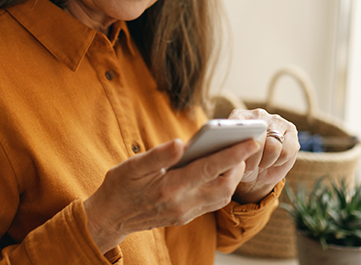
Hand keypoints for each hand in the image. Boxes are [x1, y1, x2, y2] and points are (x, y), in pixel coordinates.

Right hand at [83, 138, 259, 253]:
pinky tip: (220, 171)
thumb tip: (180, 143)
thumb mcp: (132, 166)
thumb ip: (158, 155)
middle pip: (224, 186)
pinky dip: (222, 186)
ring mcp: (185, 213)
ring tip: (236, 156)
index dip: (233, 154)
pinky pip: (212, 203)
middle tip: (245, 145)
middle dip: (240, 166)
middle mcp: (182, 204)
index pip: (209, 168)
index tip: (251, 141)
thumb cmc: (119, 187)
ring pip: (222, 197)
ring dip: (233, 177)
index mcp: (170, 188)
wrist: (109, 218)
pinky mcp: (185, 217)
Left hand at [228, 109, 298, 203]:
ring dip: (266, 161)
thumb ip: (228, 153)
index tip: (239, 160)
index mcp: (238, 116)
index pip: (238, 126)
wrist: (257, 172)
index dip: (238, 147)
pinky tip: (273, 162)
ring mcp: (276, 120)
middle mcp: (258, 114)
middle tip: (249, 166)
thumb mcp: (230, 160)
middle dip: (253, 159)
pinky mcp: (291, 131)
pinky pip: (286, 152)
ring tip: (261, 164)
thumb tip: (230, 155)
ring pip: (273, 147)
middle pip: (257, 139)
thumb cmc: (241, 164)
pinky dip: (279, 162)